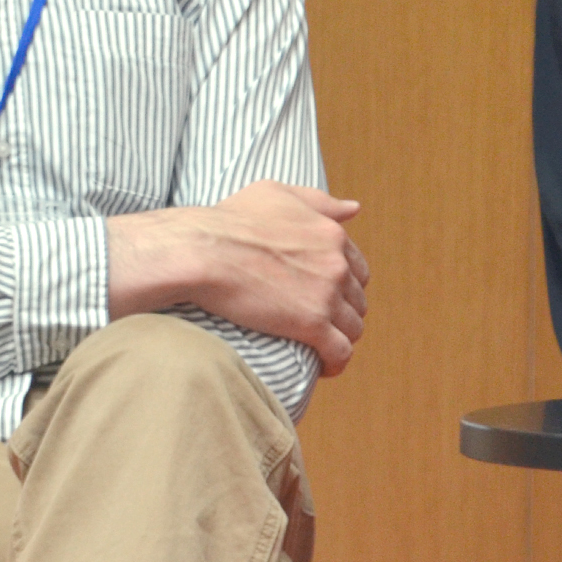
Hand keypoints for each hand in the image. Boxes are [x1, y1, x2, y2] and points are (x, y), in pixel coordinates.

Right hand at [108, 182, 369, 374]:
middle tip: (321, 326)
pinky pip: (340, 352)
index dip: (345, 286)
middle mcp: (337, 264)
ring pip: (353, 327)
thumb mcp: (277, 195)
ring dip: (341, 338)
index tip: (327, 298)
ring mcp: (327, 295)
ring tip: (321, 348)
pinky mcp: (312, 324)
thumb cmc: (230, 220)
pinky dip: (336, 362)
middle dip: (343, 313)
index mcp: (332, 235)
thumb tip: (354, 209)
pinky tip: (324, 367)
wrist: (203, 251)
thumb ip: (318, 202)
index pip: (357, 268)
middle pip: (357, 299)